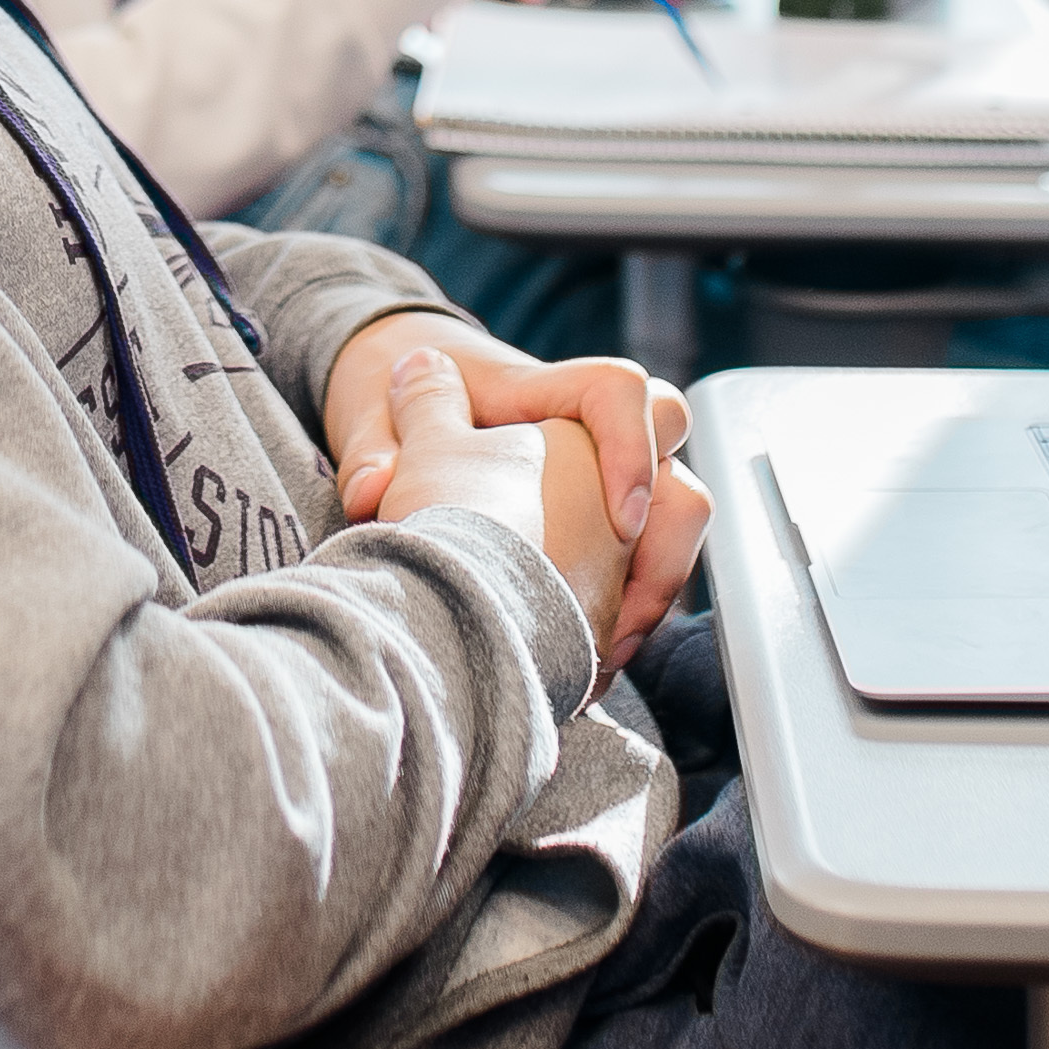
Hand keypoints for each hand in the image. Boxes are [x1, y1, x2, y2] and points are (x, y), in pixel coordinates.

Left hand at [327, 317, 713, 670]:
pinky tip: (585, 660)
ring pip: (676, 514)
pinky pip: (643, 560)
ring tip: (605, 650)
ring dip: (654, 585)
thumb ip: (374, 453)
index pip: (614, 389)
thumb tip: (372, 492)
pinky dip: (625, 610)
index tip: (619, 520)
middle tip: (622, 601)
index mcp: (534, 393)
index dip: (630, 449)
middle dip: (667, 529)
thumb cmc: (391, 402)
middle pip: (671, 447)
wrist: (402, 399)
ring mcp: (596, 474)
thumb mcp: (372, 422)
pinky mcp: (595, 522)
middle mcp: (581, 429)